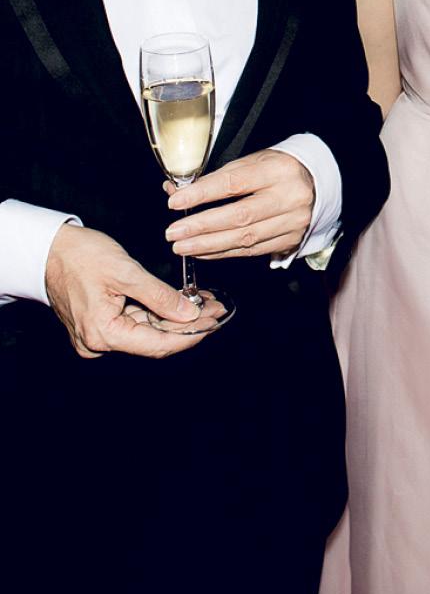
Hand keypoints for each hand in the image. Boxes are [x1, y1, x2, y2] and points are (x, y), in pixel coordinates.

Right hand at [45, 223, 203, 358]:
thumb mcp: (126, 272)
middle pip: (155, 339)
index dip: (191, 335)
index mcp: (103, 334)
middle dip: (188, 324)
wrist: (49, 249)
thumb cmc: (81, 256)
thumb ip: (159, 297)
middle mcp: (99, 342)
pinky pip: (136, 322)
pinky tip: (181, 301)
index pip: (158, 344)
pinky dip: (159, 312)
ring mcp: (99, 335)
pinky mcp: (102, 324)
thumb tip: (190, 315)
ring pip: (148, 331)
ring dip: (176, 317)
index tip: (215, 322)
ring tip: (205, 301)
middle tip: (217, 307)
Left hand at [164, 148, 313, 259]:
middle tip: (174, 232)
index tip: (176, 202)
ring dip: (209, 245)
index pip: (234, 183)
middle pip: (240, 216)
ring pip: (245, 238)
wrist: (316, 183)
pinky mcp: (291, 240)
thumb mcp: (251, 162)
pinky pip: (253, 251)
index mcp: (278, 170)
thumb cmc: (277, 169)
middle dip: (201, 227)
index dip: (202, 194)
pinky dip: (224, 252)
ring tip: (182, 246)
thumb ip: (216, 178)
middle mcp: (289, 196)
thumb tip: (177, 192)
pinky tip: (204, 251)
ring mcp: (293, 221)